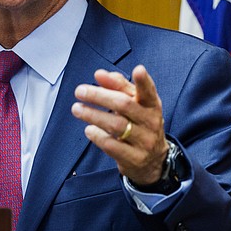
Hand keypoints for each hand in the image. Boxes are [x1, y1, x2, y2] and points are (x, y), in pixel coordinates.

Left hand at [71, 64, 168, 184]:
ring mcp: (144, 141)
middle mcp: (151, 122)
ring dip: (93, 115)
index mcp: (152, 105)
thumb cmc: (139, 124)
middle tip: (80, 91)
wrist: (153, 160)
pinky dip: (97, 135)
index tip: (138, 70)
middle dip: (99, 96)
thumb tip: (100, 74)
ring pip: (115, 125)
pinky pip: (111, 145)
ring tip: (77, 108)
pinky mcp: (134, 158)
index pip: (149, 92)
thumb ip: (118, 86)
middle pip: (124, 105)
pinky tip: (89, 129)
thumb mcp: (135, 105)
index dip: (144, 81)